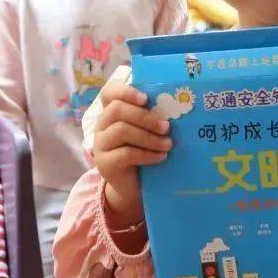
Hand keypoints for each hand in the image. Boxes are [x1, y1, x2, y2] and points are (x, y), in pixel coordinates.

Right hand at [93, 77, 171, 226]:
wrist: (134, 186)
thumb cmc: (145, 152)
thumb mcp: (148, 132)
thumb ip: (153, 118)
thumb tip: (177, 106)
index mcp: (112, 112)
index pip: (109, 92)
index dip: (125, 91)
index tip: (146, 99)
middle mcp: (102, 125)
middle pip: (117, 109)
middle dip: (145, 117)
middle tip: (166, 127)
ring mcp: (101, 145)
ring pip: (121, 130)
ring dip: (149, 137)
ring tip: (168, 144)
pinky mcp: (105, 163)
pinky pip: (125, 154)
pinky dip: (147, 154)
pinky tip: (161, 157)